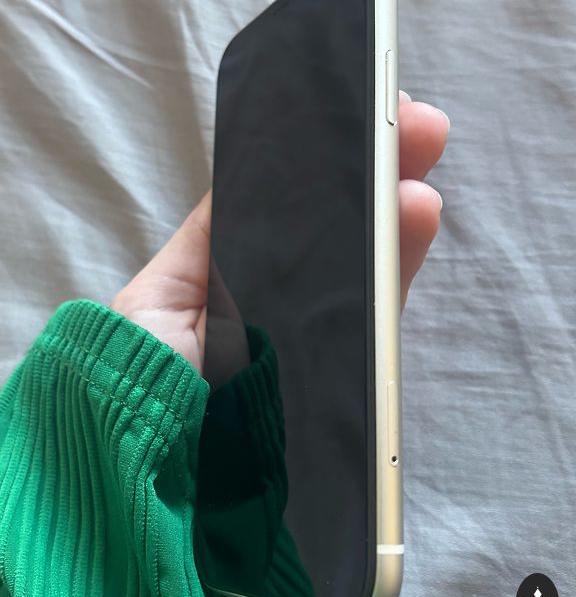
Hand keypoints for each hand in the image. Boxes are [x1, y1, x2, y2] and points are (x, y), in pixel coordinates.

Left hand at [110, 93, 448, 372]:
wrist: (150, 474)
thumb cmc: (138, 379)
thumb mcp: (161, 294)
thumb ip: (208, 239)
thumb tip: (244, 179)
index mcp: (233, 279)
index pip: (290, 213)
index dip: (324, 167)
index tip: (356, 121)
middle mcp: (280, 305)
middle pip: (338, 232)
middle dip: (373, 175)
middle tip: (410, 124)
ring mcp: (316, 339)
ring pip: (365, 263)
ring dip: (394, 207)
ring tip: (419, 151)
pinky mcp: (344, 378)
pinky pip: (376, 313)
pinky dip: (398, 263)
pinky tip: (415, 213)